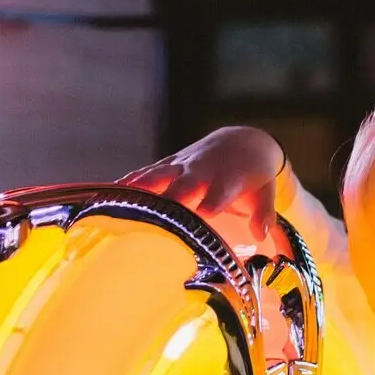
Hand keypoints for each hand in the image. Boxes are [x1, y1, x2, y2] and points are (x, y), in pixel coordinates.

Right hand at [123, 126, 284, 242]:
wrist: (241, 141)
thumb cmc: (253, 175)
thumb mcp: (265, 192)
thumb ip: (263, 212)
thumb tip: (261, 233)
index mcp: (228, 178)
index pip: (220, 191)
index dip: (211, 201)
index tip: (204, 213)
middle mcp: (202, 169)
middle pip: (183, 184)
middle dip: (170, 198)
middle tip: (156, 215)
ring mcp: (182, 165)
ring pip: (159, 175)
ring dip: (141, 187)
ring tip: (119, 200)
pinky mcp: (169, 164)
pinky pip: (147, 172)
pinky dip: (129, 182)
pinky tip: (108, 192)